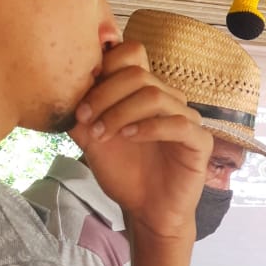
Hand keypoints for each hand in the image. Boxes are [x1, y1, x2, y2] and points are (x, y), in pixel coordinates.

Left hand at [70, 41, 212, 241]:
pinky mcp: (200, 142)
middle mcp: (168, 100)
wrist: (146, 211)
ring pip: (156, 96)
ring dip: (122, 112)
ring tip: (104, 133)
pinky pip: (179, 123)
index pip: (131, 54)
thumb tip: (65, 83)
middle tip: (88, 119)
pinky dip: (149, 128)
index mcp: (144, 92)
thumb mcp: (92, 138)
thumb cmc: (125, 174)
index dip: (105, 68)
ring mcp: (187, 118)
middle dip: (106, 94)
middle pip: (139, 73)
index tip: (82, 99)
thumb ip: (82, 111)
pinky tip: (130, 138)